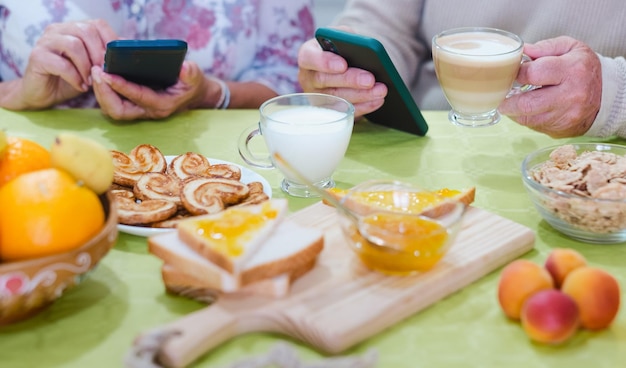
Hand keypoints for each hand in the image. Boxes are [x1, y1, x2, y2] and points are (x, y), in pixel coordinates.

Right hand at [16, 19, 116, 109]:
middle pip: (86, 31)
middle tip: (103, 72)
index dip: (110, 41)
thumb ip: (106, 57)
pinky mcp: (37, 57)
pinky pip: (61, 64)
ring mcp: (46, 42)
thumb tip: (128, 49)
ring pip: (74, 45)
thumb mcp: (93, 67)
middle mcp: (58, 30)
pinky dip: (75, 77)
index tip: (115, 61)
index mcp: (73, 29)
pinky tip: (81, 87)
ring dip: (87, 66)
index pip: (97, 24)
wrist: (43, 94)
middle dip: (99, 54)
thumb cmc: (71, 79)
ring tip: (90, 82)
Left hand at [91, 61, 215, 119]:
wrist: (192, 94)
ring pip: (112, 109)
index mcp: (162, 105)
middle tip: (96, 71)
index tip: (107, 73)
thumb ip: (191, 73)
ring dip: (101, 93)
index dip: (121, 86)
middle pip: (118, 111)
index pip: (138, 97)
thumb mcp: (195, 76)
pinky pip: (112, 104)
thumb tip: (184, 68)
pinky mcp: (132, 106)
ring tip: (96, 71)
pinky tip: (100, 75)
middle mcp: (148, 111)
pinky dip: (103, 91)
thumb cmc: (191, 84)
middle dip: (104, 93)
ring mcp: (139, 111)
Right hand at [297, 28, 387, 117]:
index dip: (325, 62)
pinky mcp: (329, 110)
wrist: (339, 64)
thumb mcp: (341, 37)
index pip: (310, 58)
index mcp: (307, 55)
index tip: (343, 64)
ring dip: (361, 95)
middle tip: (370, 80)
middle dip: (350, 80)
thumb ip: (346, 38)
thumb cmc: (340, 48)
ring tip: (380, 90)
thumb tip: (361, 46)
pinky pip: (345, 110)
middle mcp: (308, 78)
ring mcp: (317, 96)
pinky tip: (377, 100)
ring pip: (336, 98)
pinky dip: (363, 106)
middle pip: (325, 81)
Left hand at [498, 36, 601, 137]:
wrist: (605, 95)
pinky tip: (526, 111)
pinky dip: (525, 119)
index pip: (533, 73)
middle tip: (501, 99)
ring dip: (514, 113)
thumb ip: (545, 47)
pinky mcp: (563, 129)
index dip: (517, 74)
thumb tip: (521, 50)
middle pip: (527, 103)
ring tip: (510, 104)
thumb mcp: (570, 48)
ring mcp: (567, 115)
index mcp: (572, 70)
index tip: (512, 73)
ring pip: (528, 118)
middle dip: (508, 102)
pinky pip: (535, 126)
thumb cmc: (583, 68)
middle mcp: (571, 95)